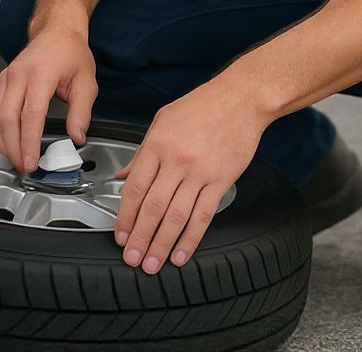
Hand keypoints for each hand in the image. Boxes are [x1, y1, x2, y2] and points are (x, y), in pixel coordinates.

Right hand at [0, 23, 97, 172]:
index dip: (29, 143)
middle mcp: (18, 75)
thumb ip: (82, 112)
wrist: (57, 30)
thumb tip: (77, 137)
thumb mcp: (87, 81)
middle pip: (6, 119)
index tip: (32, 162)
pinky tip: (8, 143)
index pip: (30, 115)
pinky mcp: (1, 82)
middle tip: (25, 167)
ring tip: (17, 160)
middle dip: (13, 149)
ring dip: (3, 143)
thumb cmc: (71, 52)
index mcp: (41, 73)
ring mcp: (6, 77)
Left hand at [111, 78, 267, 274]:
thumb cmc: (203, 105)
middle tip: (131, 258)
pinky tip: (182, 253)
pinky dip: (191, 239)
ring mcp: (200, 172)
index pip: (135, 188)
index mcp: (158, 143)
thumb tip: (123, 175)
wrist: (241, 98)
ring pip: (176, 216)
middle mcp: (177, 159)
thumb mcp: (164, 120)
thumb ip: (143, 151)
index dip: (125, 216)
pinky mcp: (221, 181)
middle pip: (153, 207)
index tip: (120, 235)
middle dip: (139, 238)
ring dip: (161, 244)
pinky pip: (203, 216)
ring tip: (152, 263)